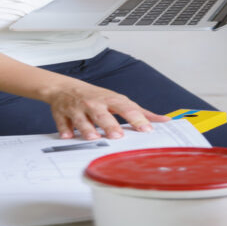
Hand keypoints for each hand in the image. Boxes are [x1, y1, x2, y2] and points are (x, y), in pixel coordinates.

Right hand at [44, 78, 169, 139]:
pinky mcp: (62, 115)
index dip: (137, 119)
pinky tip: (68, 137)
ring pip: (82, 119)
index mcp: (110, 100)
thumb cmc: (97, 97)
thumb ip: (141, 112)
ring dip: (87, 128)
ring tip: (94, 138)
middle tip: (118, 136)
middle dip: (110, 125)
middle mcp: (95, 103)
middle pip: (103, 114)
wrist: (65, 88)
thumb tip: (164, 120)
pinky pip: (63, 124)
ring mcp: (78, 109)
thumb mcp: (119, 100)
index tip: (146, 129)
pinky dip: (65, 130)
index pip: (126, 108)